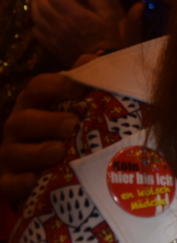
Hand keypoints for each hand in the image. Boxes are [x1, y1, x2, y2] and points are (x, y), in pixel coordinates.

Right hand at [0, 73, 86, 202]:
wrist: (51, 167)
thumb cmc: (70, 127)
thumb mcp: (78, 103)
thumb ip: (87, 81)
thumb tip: (100, 59)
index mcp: (36, 102)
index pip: (38, 87)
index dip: (57, 86)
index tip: (80, 90)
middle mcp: (19, 126)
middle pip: (23, 120)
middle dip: (47, 121)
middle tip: (72, 124)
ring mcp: (11, 154)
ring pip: (14, 152)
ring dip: (37, 151)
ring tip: (59, 151)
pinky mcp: (8, 181)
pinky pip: (7, 183)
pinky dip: (19, 182)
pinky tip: (32, 180)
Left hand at [31, 0, 138, 66]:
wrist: (102, 61)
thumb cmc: (108, 35)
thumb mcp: (109, 12)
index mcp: (74, 13)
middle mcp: (60, 23)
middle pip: (42, 5)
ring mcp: (53, 36)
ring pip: (36, 18)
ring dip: (35, 8)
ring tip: (38, 4)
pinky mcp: (51, 46)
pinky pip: (37, 32)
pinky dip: (36, 24)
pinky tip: (40, 22)